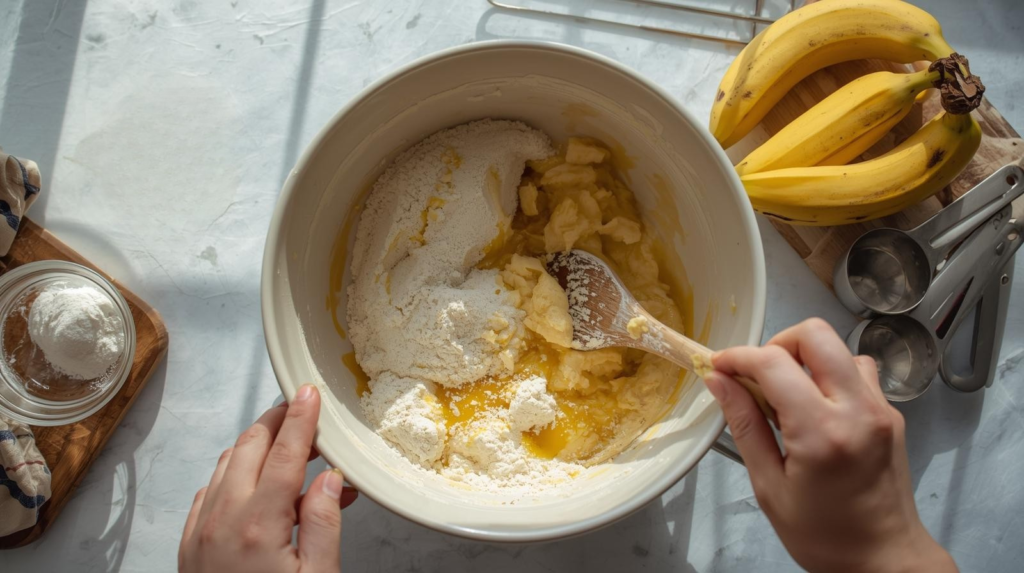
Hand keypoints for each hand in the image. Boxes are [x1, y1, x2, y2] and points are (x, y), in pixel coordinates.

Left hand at [179, 385, 357, 572]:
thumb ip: (326, 523)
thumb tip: (331, 478)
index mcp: (259, 525)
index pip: (284, 453)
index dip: (300, 418)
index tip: (309, 393)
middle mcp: (221, 521)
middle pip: (249, 447)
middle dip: (276, 421)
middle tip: (301, 410)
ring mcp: (199, 532)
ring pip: (226, 464)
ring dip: (256, 445)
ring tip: (288, 446)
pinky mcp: (189, 546)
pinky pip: (208, 491)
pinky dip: (233, 473)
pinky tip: (256, 482)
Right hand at [707, 319, 955, 572]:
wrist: (884, 559)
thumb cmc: (822, 535)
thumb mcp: (769, 486)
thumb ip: (744, 425)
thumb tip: (718, 381)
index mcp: (822, 432)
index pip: (774, 363)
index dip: (738, 357)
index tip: (720, 367)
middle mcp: (857, 410)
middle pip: (815, 334)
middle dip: (777, 343)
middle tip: (758, 374)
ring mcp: (880, 408)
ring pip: (840, 348)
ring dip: (808, 359)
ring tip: (788, 394)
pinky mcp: (891, 414)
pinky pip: (858, 372)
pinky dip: (831, 375)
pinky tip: (816, 407)